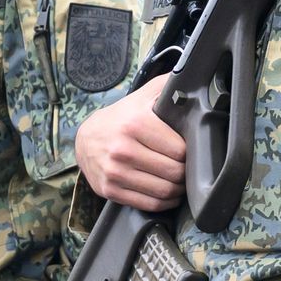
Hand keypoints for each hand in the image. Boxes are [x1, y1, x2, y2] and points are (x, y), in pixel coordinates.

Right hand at [76, 79, 185, 212]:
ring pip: (163, 191)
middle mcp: (123, 149)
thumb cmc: (122, 117)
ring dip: (178, 190)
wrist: (86, 138)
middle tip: (188, 168)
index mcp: (135, 124)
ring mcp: (115, 172)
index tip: (191, 151)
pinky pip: (148, 204)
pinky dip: (165, 202)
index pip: (180, 150)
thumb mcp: (143, 96)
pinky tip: (168, 194)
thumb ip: (167, 86)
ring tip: (180, 182)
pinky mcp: (110, 190)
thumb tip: (194, 76)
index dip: (190, 153)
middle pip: (173, 172)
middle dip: (186, 173)